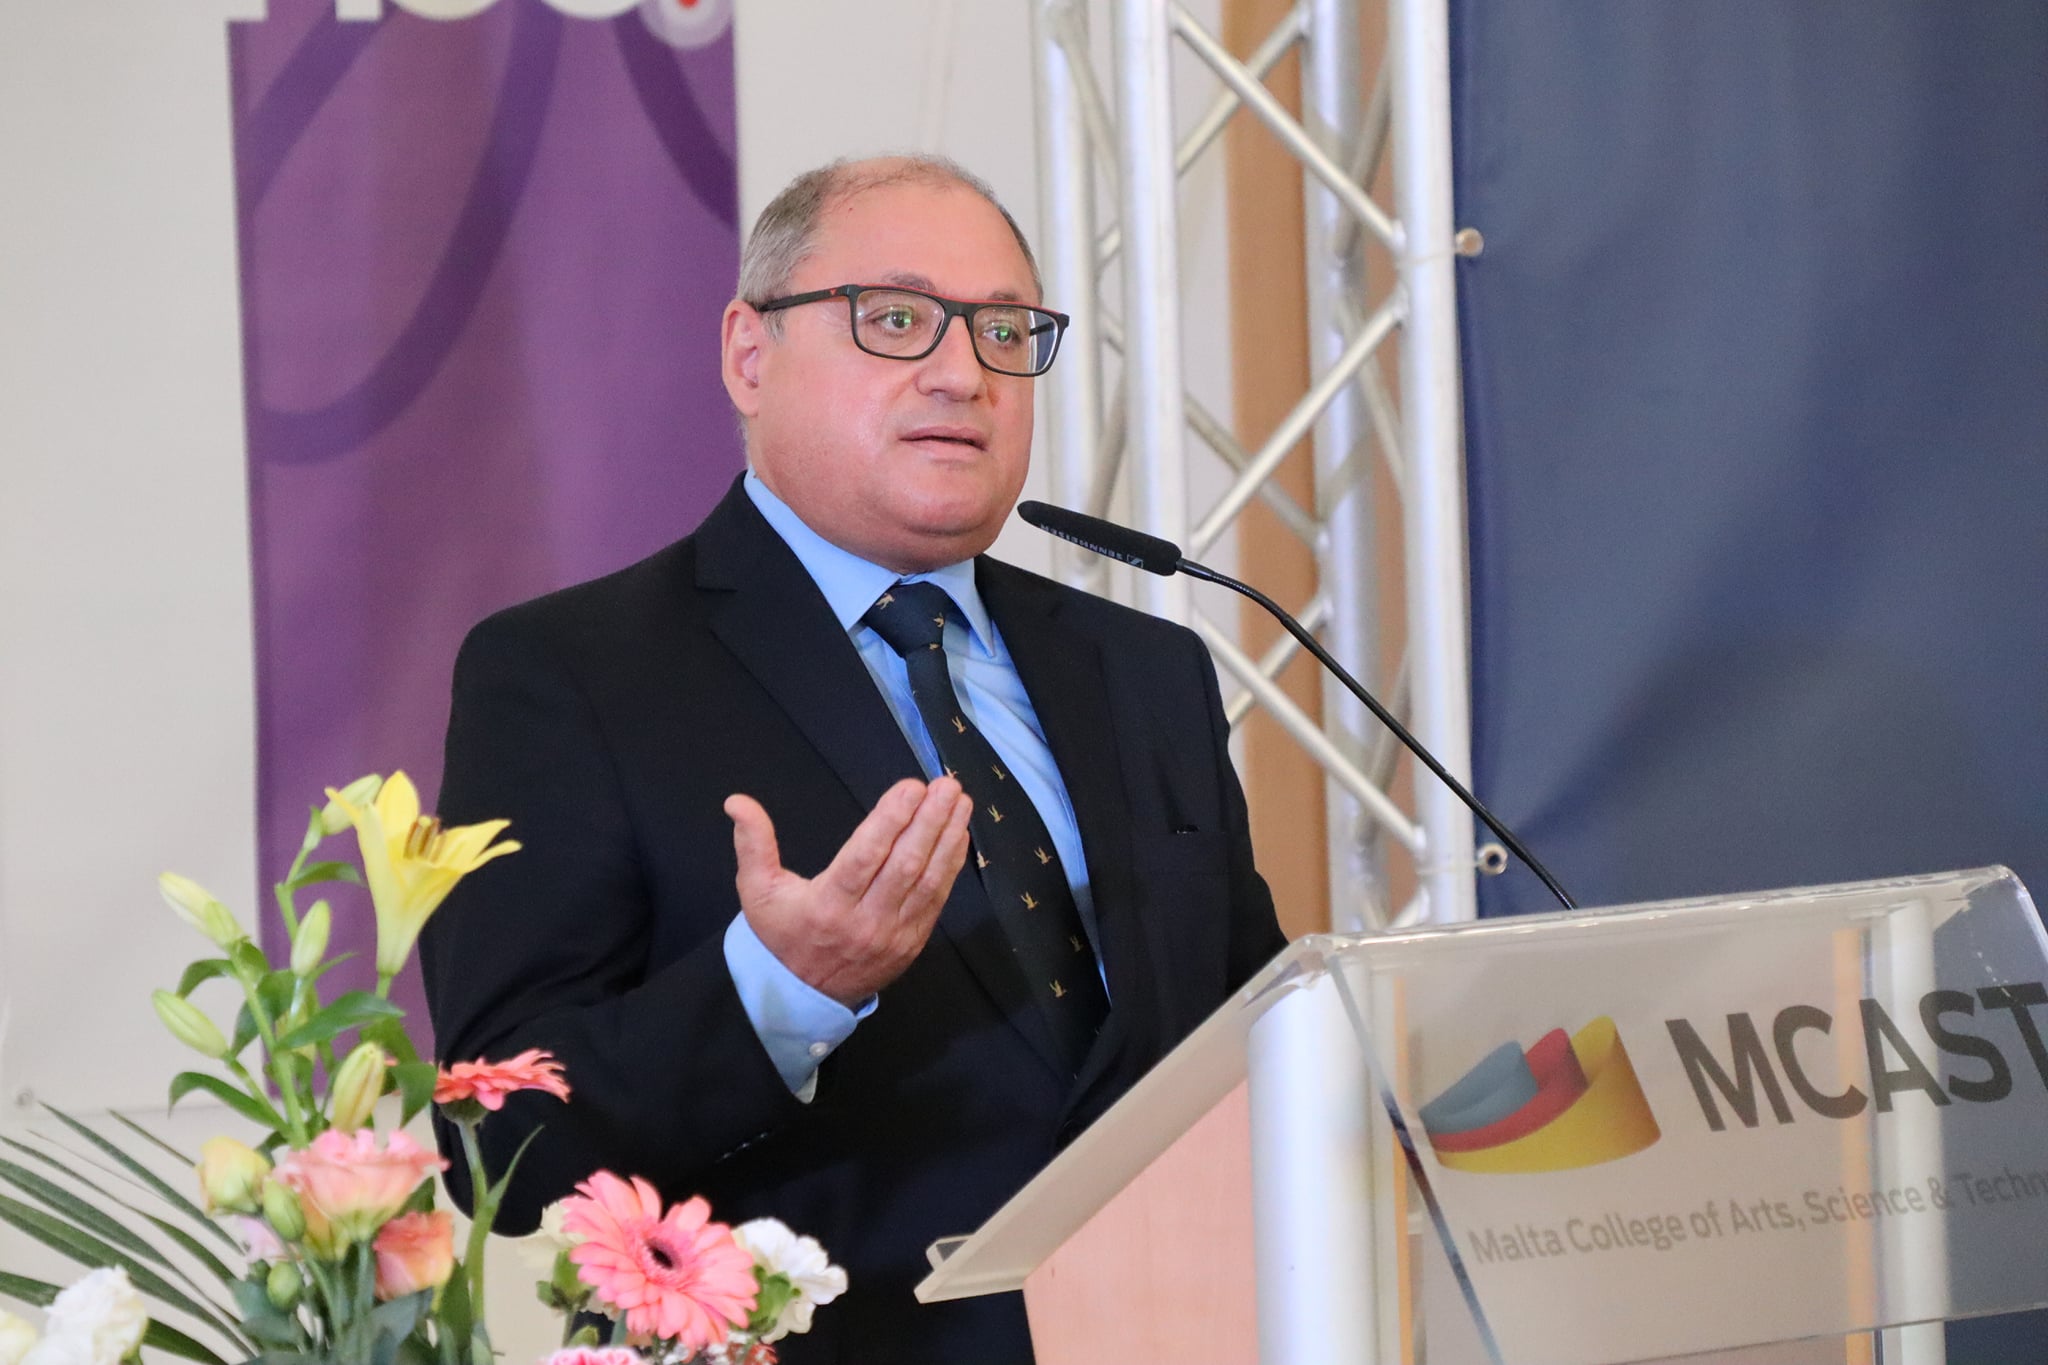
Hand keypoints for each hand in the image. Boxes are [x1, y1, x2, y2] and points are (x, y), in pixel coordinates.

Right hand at [726, 777, 973, 1005]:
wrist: (800, 996)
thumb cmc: (780, 934)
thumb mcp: (757, 890)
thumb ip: (752, 843)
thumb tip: (736, 801)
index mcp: (827, 905)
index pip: (865, 856)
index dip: (891, 820)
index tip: (911, 786)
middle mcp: (865, 922)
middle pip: (905, 865)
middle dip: (929, 821)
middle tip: (946, 784)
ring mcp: (893, 935)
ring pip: (927, 882)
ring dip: (947, 838)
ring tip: (960, 801)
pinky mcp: (912, 944)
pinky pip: (936, 901)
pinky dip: (950, 866)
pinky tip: (958, 836)